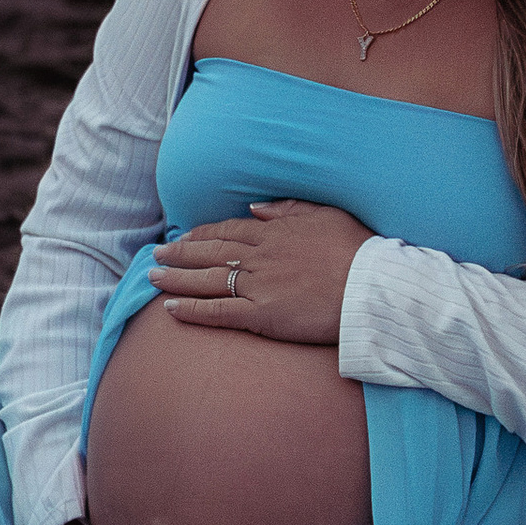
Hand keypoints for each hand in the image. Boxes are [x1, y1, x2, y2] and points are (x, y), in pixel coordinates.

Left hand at [152, 202, 369, 347]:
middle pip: (210, 253)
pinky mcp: (261, 316)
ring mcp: (258, 286)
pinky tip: (170, 310)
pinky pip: (218, 313)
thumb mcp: (325, 216)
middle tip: (157, 255)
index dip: (202, 235)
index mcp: (274, 232)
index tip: (184, 237)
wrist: (371, 286)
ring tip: (154, 278)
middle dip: (181, 254)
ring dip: (177, 279)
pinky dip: (192, 311)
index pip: (228, 231)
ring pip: (207, 281)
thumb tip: (256, 208)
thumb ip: (288, 209)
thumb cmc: (357, 251)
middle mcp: (259, 257)